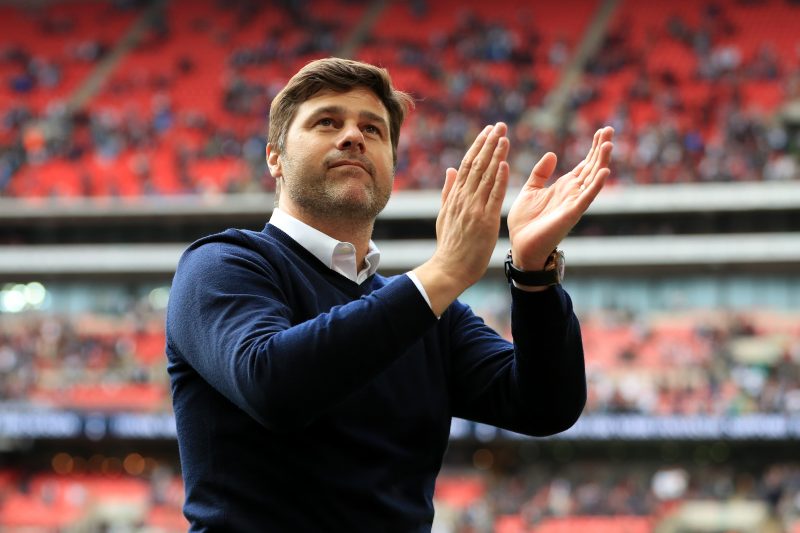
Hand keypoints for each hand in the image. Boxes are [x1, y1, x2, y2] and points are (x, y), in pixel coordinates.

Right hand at [414, 122, 509, 314]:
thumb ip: (448, 191)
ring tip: (504, 136)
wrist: (449, 269)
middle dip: (489, 143)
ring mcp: (474, 209)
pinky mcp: (485, 221)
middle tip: (500, 125)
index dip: (478, 146)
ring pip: (486, 176)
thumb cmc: (450, 246)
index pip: (467, 164)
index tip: (488, 131)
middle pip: (477, 165)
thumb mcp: (445, 215)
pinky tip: (504, 164)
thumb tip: (450, 169)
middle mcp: (464, 199)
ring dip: (496, 155)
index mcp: (455, 197)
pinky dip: (498, 179)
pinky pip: (493, 197)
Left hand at [507, 126, 613, 270]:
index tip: (601, 131)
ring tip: (609, 145)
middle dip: (600, 149)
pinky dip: (595, 185)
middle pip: (591, 167)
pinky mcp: (570, 214)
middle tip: (609, 129)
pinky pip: (586, 198)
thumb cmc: (525, 221)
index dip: (593, 148)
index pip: (583, 164)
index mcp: (564, 187)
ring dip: (601, 162)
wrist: (520, 245)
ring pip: (592, 179)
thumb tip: (552, 154)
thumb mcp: (530, 190)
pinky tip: (604, 172)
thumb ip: (540, 173)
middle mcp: (573, 193)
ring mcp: (574, 203)